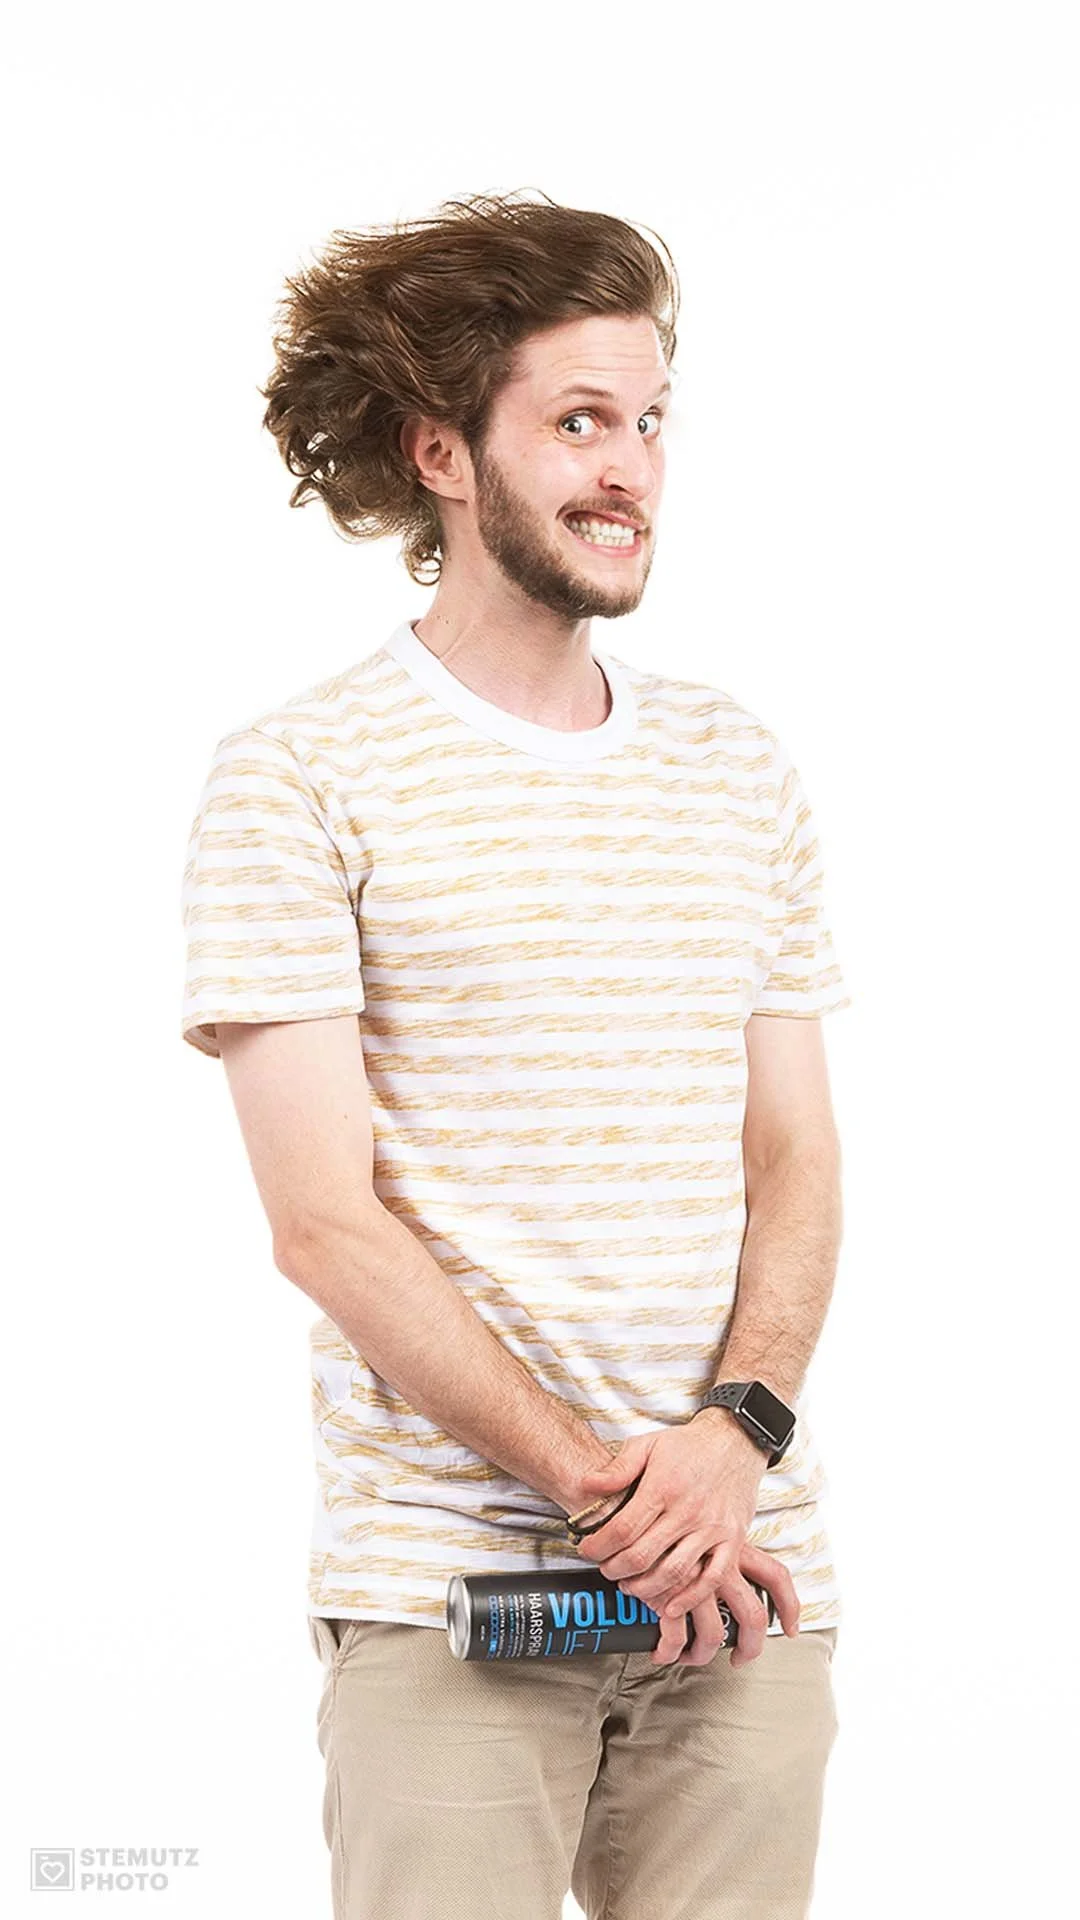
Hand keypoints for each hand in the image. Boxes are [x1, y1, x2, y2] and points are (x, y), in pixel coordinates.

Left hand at [573, 1421, 799, 1667]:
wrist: (735, 1442)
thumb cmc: (689, 1446)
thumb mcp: (648, 1445)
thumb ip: (618, 1468)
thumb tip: (588, 1485)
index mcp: (663, 1487)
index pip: (622, 1529)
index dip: (599, 1546)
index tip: (587, 1549)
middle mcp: (688, 1511)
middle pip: (643, 1555)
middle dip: (615, 1569)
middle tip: (605, 1569)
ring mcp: (712, 1528)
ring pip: (674, 1572)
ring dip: (645, 1588)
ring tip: (630, 1586)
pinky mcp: (732, 1540)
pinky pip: (712, 1578)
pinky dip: (691, 1597)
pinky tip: (671, 1606)